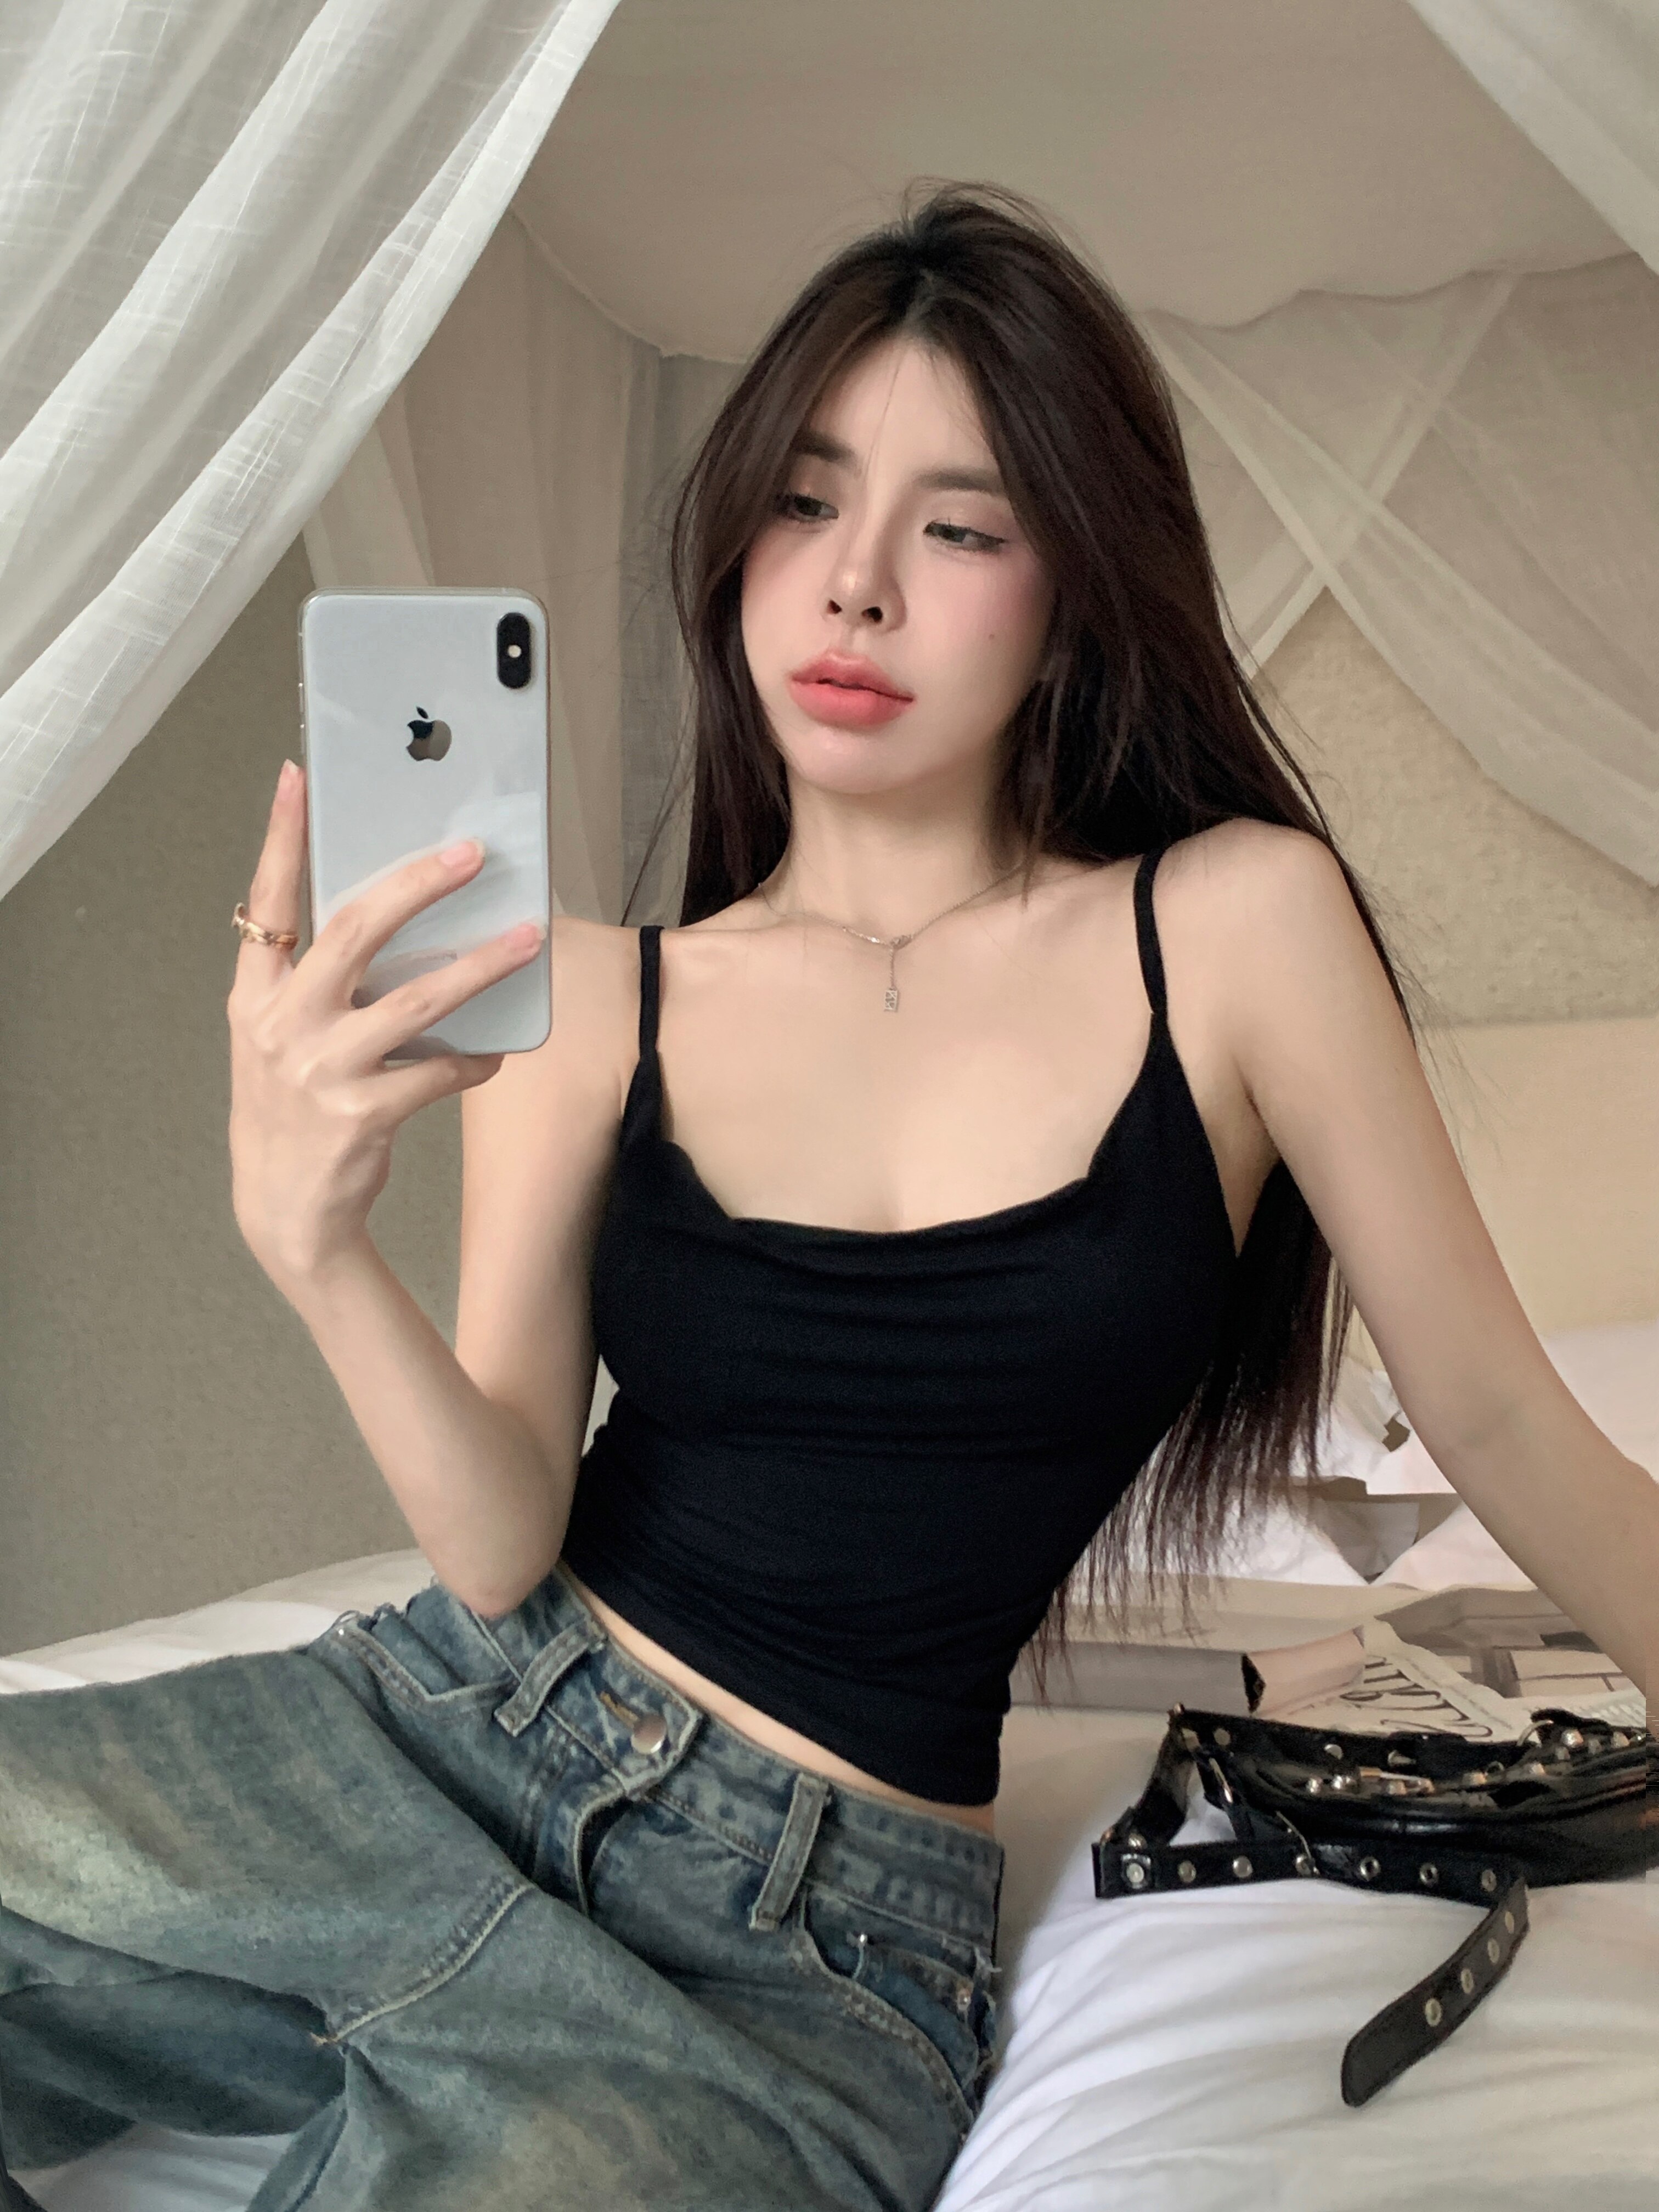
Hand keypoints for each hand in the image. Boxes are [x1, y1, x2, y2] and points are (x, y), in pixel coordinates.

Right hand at [226, 759, 544, 1293]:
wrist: (286, 1208)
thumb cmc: (293, 1105)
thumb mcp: (281, 1036)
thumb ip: (318, 981)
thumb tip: (395, 914)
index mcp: (255, 996)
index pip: (267, 902)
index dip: (282, 839)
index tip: (298, 778)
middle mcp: (280, 1026)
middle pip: (353, 933)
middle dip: (417, 886)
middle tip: (471, 854)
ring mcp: (320, 1072)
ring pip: (415, 1002)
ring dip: (479, 968)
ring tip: (527, 941)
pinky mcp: (361, 1116)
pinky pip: (438, 1073)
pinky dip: (473, 1060)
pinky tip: (494, 1053)